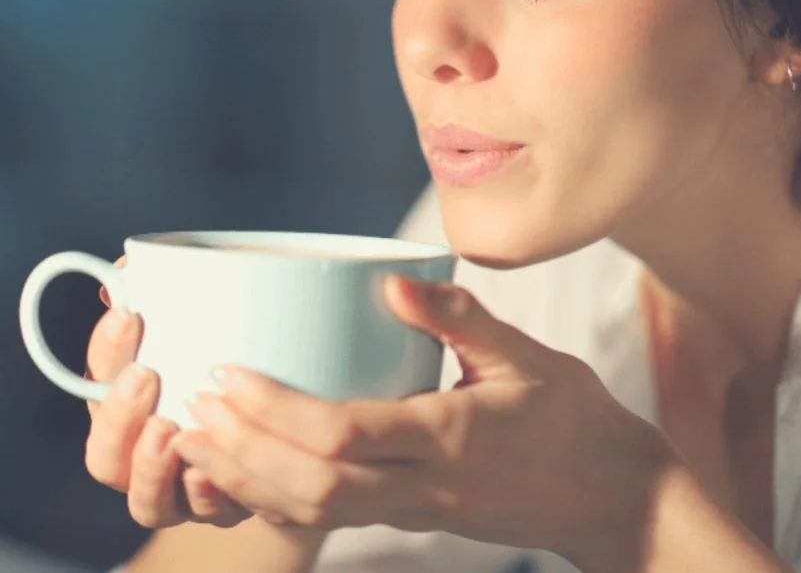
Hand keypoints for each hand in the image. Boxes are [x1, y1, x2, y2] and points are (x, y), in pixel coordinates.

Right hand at [82, 257, 252, 529]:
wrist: (312, 408)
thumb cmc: (253, 338)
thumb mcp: (223, 300)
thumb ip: (177, 280)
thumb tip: (130, 266)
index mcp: (132, 397)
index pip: (96, 377)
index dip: (105, 350)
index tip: (130, 315)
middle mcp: (147, 448)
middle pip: (104, 455)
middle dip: (116, 416)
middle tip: (146, 375)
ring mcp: (182, 486)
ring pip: (142, 500)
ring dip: (148, 468)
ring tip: (170, 431)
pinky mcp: (224, 507)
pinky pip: (201, 517)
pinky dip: (202, 496)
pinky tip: (212, 473)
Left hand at [170, 276, 678, 570]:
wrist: (611, 498)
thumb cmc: (573, 419)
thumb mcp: (529, 356)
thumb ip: (462, 320)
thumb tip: (399, 281)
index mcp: (450, 437)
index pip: (347, 437)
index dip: (277, 412)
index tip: (229, 375)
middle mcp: (424, 485)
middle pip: (312, 487)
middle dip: (241, 450)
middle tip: (189, 406)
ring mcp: (413, 512)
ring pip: (313, 512)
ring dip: (244, 479)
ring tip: (190, 438)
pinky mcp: (407, 520)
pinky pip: (328, 519)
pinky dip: (272, 498)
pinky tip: (235, 469)